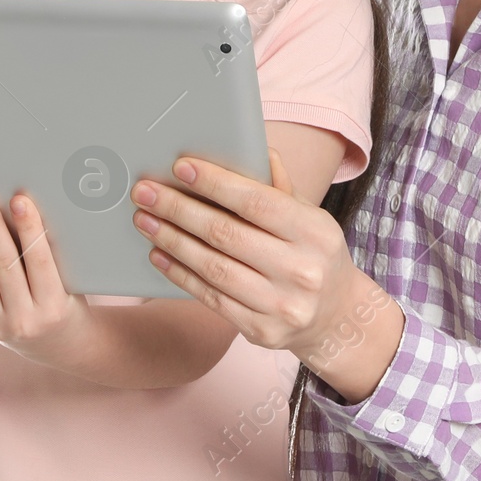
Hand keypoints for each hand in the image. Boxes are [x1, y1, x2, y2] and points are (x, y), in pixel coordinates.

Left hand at [0, 185, 93, 366]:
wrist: (58, 346)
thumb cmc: (70, 303)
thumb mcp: (73, 283)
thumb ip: (53, 254)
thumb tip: (28, 210)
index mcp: (54, 307)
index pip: (39, 260)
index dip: (28, 228)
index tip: (19, 200)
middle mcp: (23, 319)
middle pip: (3, 264)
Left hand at [129, 149, 369, 361]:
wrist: (336, 316)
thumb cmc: (314, 254)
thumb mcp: (310, 217)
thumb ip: (280, 188)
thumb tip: (256, 150)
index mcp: (315, 233)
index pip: (257, 201)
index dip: (215, 183)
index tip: (181, 167)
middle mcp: (301, 270)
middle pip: (226, 234)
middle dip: (179, 209)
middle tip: (145, 192)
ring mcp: (281, 305)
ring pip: (213, 267)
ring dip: (172, 240)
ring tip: (144, 220)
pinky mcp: (261, 330)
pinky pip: (211, 298)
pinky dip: (180, 274)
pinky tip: (159, 255)